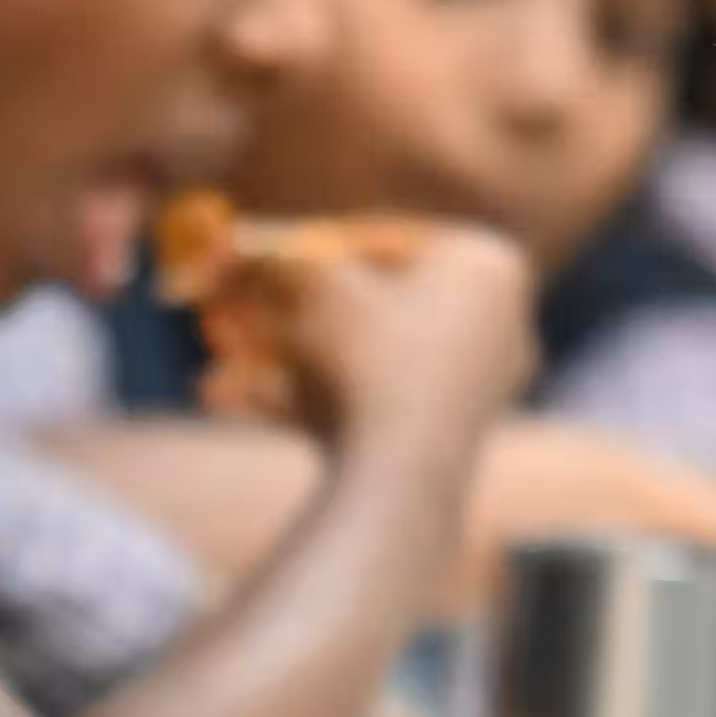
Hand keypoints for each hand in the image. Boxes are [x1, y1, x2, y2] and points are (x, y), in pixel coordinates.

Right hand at [209, 220, 535, 473]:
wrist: (403, 479)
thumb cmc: (368, 358)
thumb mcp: (306, 285)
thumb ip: (268, 256)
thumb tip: (222, 248)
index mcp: (487, 261)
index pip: (380, 237)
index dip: (302, 243)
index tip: (250, 252)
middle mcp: (500, 320)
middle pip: (366, 304)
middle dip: (281, 312)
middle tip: (227, 314)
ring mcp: (480, 385)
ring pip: (357, 360)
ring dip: (278, 361)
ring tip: (214, 370)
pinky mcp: (447, 440)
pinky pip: (369, 406)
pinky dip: (304, 402)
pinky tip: (232, 405)